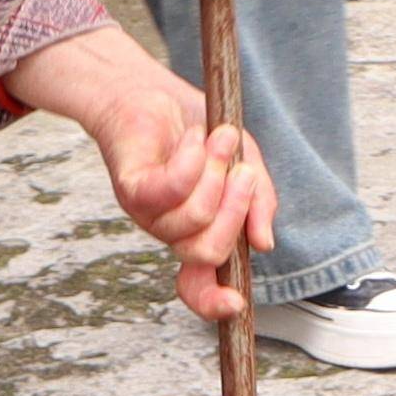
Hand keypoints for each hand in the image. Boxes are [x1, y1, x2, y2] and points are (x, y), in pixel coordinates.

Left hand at [2, 25, 273, 321]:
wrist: (151, 91)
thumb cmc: (199, 130)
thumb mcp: (245, 163)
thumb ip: (259, 201)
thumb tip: (264, 244)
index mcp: (198, 233)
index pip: (199, 286)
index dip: (213, 303)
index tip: (236, 303)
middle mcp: (170, 231)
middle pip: (208, 252)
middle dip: (236, 207)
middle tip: (242, 167)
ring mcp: (147, 214)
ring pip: (193, 219)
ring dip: (216, 172)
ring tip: (217, 137)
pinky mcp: (131, 188)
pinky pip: (170, 189)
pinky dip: (190, 159)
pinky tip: (191, 138)